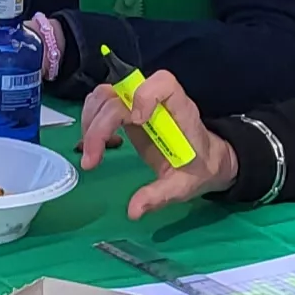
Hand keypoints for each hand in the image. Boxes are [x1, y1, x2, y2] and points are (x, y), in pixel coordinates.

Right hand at [78, 67, 237, 218]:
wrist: (204, 162)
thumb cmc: (199, 169)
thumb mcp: (183, 187)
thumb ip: (159, 195)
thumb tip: (132, 211)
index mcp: (180, 111)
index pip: (164, 83)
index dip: (146, 95)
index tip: (137, 121)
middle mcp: (157, 101)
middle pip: (121, 92)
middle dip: (100, 124)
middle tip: (92, 161)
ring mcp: (139, 103)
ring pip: (106, 94)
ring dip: (90, 120)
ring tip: (90, 153)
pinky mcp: (127, 111)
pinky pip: (102, 104)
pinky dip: (90, 121)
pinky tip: (93, 146)